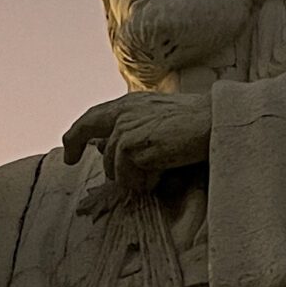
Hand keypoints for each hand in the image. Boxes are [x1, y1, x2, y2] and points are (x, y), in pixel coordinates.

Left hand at [62, 90, 211, 193]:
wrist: (214, 121)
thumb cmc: (195, 123)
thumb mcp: (157, 122)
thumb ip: (132, 130)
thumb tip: (102, 146)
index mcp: (130, 104)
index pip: (94, 116)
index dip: (77, 133)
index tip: (71, 151)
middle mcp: (124, 112)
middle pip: (85, 128)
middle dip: (75, 145)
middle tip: (71, 160)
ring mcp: (125, 128)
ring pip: (112, 165)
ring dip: (131, 177)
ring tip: (157, 175)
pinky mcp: (131, 145)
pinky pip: (126, 176)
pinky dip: (143, 182)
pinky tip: (161, 176)